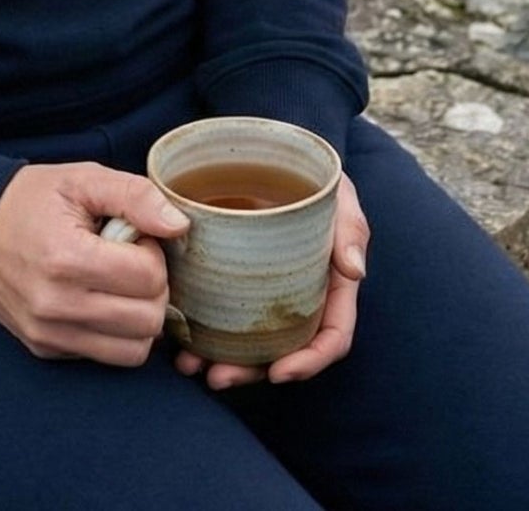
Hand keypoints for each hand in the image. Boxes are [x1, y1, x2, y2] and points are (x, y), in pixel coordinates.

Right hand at [0, 162, 191, 365]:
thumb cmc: (32, 199)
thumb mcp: (82, 180)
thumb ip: (135, 196)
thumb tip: (179, 226)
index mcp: (67, 259)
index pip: (149, 279)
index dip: (153, 252)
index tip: (135, 236)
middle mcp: (56, 306)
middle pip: (148, 321)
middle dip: (154, 288)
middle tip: (132, 260)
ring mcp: (48, 334)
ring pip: (132, 351)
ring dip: (140, 317)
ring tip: (119, 283)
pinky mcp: (44, 349)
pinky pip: (104, 356)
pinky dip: (115, 333)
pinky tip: (99, 299)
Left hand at [174, 171, 368, 389]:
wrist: (276, 149)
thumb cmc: (314, 176)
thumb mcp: (339, 195)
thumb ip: (350, 227)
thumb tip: (354, 270)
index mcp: (331, 286)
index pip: (331, 336)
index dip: (310, 360)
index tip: (279, 372)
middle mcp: (299, 298)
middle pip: (282, 350)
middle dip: (251, 372)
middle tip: (217, 378)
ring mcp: (265, 291)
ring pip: (248, 341)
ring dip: (220, 361)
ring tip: (188, 366)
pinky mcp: (234, 277)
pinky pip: (220, 312)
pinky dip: (200, 329)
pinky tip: (175, 336)